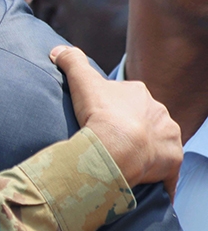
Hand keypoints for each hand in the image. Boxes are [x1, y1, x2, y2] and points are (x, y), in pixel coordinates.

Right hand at [50, 45, 181, 198]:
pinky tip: (148, 180)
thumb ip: (71, 60)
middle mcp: (160, 112)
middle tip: (110, 138)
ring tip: (125, 159)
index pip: (128, 98)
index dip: (113, 107)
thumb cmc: (100, 114)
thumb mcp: (81, 80)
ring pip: (158, 141)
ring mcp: (168, 137)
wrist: (117, 148)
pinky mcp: (172, 161)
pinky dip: (160, 175)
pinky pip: (168, 169)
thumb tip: (58, 50)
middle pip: (145, 119)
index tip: (100, 117)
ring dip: (147, 148)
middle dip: (132, 127)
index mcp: (139, 94)